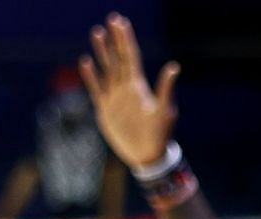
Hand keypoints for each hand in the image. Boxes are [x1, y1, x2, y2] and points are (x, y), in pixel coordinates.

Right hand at [81, 13, 181, 170]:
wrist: (147, 156)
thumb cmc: (159, 135)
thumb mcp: (164, 111)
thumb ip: (165, 88)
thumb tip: (174, 66)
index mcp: (139, 86)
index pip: (130, 56)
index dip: (125, 39)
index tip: (120, 21)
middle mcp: (126, 88)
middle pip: (118, 58)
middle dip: (114, 40)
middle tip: (110, 20)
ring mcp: (115, 97)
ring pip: (107, 69)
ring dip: (102, 52)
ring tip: (97, 33)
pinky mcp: (105, 109)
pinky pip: (96, 88)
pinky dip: (91, 76)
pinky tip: (86, 61)